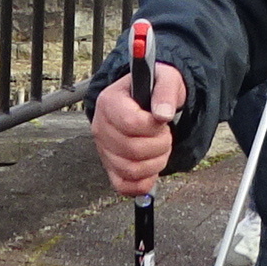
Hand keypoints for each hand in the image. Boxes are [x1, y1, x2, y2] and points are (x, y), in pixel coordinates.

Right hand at [90, 60, 190, 196]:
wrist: (145, 99)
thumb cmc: (154, 88)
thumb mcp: (165, 79)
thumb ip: (165, 92)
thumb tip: (163, 114)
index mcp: (109, 102)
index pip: (130, 123)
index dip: (153, 126)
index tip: (162, 120)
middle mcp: (101, 127)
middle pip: (132, 149)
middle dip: (160, 144)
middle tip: (165, 134)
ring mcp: (104, 150)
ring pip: (130, 170)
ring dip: (156, 163)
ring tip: (160, 148)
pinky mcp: (110, 167)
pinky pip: (123, 186)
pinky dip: (143, 183)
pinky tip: (152, 168)